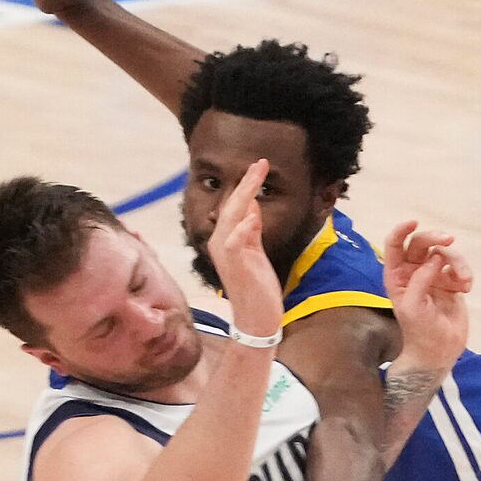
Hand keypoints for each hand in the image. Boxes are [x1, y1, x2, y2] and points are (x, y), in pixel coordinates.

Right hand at [208, 159, 284, 331]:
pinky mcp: (235, 265)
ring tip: (256, 175)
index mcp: (225, 238)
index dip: (246, 185)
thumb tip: (252, 205)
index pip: (234, 206)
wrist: (256, 318)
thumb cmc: (256, 287)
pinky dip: (243, 228)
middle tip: (260, 163)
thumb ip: (252, 230)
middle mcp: (220, 242)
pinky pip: (235, 242)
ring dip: (244, 195)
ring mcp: (225, 254)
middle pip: (232, 206)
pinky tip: (253, 216)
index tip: (258, 166)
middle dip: (246, 183)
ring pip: (231, 217)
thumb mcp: (255, 252)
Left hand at [381, 219, 472, 370]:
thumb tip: (436, 257)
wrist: (439, 351)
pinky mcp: (450, 283)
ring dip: (457, 262)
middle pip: (422, 242)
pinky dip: (465, 274)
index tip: (414, 222)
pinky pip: (459, 267)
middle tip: (449, 240)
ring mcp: (433, 276)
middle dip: (435, 239)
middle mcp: (413, 272)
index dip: (402, 230)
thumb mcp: (413, 306)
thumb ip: (421, 279)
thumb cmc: (419, 331)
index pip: (396, 245)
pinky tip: (467, 289)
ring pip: (445, 253)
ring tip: (465, 281)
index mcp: (396, 275)